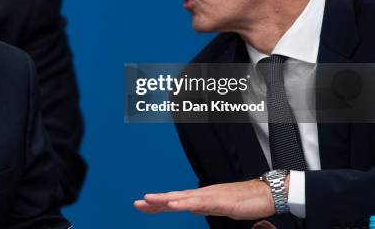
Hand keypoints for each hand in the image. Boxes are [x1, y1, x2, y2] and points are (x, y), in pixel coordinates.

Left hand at [134, 179, 274, 219]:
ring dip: (165, 200)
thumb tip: (189, 208)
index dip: (157, 203)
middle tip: (136, 203)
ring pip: (183, 198)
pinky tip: (176, 205)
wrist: (265, 193)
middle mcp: (202, 194)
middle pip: (173, 197)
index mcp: (200, 197)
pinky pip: (201, 203)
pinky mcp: (220, 201)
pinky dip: (186, 204)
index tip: (140, 205)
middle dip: (154, 201)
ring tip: (149, 201)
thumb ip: (203, 207)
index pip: (174, 200)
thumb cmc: (244, 200)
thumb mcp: (218, 208)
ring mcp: (210, 196)